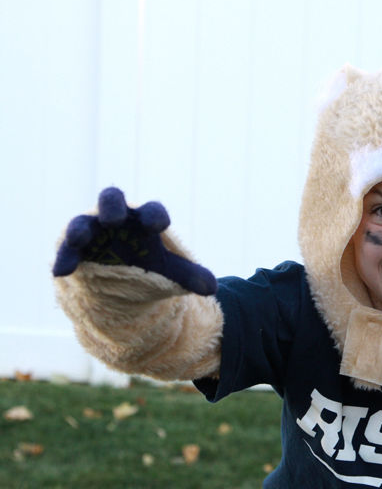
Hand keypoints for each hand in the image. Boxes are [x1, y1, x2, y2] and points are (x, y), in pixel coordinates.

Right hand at [53, 188, 216, 295]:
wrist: (121, 277)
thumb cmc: (148, 264)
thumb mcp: (170, 271)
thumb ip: (190, 276)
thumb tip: (213, 288)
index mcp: (145, 219)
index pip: (152, 211)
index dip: (154, 215)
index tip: (157, 225)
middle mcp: (118, 218)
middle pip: (112, 200)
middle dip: (112, 207)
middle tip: (114, 218)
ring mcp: (93, 231)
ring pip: (84, 222)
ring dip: (81, 229)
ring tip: (78, 239)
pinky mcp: (75, 248)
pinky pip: (67, 250)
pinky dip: (65, 258)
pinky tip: (62, 272)